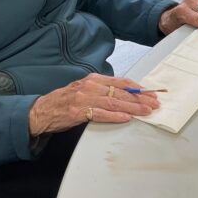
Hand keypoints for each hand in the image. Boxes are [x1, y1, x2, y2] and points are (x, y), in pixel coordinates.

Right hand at [28, 73, 159, 135]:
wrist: (42, 110)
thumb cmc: (65, 101)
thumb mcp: (85, 90)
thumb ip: (103, 91)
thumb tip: (125, 96)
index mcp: (94, 79)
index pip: (121, 82)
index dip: (138, 88)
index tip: (150, 93)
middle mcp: (90, 86)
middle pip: (121, 92)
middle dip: (140, 99)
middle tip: (154, 103)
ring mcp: (84, 98)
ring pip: (114, 102)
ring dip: (133, 107)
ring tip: (146, 111)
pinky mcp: (79, 111)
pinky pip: (101, 114)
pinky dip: (115, 116)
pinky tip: (127, 118)